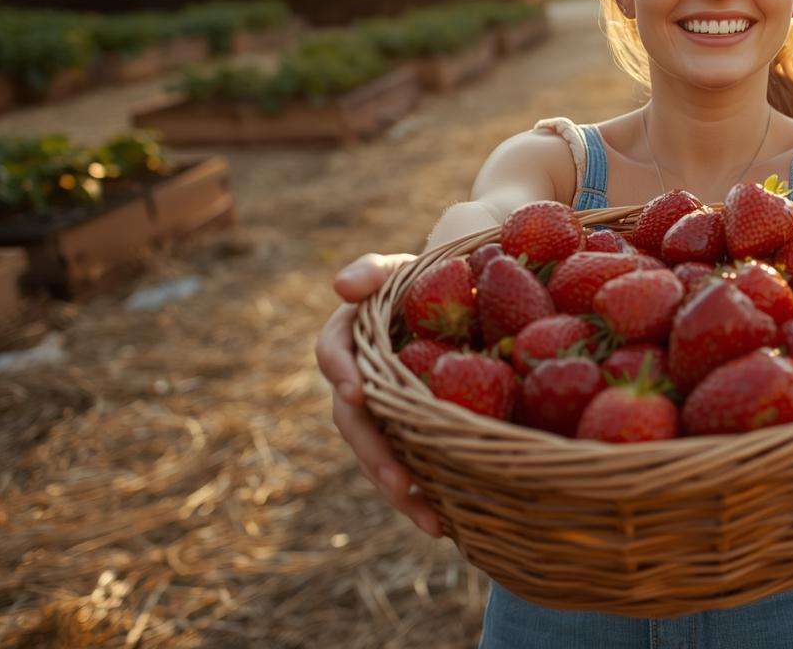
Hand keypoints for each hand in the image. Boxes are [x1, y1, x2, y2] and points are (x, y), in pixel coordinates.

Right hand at [314, 252, 442, 537]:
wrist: (460, 302)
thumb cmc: (427, 280)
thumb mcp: (403, 270)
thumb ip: (372, 272)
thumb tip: (342, 286)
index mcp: (349, 337)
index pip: (332, 353)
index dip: (341, 373)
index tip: (358, 392)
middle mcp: (358, 381)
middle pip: (354, 424)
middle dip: (374, 455)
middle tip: (398, 483)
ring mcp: (382, 412)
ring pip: (379, 456)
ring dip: (400, 491)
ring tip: (430, 520)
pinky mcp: (411, 433)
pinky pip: (411, 466)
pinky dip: (424, 496)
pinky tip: (448, 523)